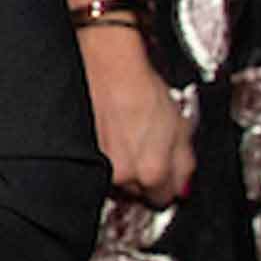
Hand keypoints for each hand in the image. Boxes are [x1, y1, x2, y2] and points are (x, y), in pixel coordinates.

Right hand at [80, 26, 197, 202]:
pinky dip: (97, 154)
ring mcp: (96, 165)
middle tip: (140, 144)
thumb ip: (184, 163)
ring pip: (111, 179)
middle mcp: (122, 175)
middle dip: (139, 173)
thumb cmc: (140, 85)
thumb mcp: (180, 124)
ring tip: (120, 134)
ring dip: (117, 164)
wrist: (108, 61)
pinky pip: (91, 164)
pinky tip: (103, 133)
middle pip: (135, 191)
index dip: (164, 182)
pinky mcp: (76, 152)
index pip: (161, 198)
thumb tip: (182, 187)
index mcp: (151, 172)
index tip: (161, 170)